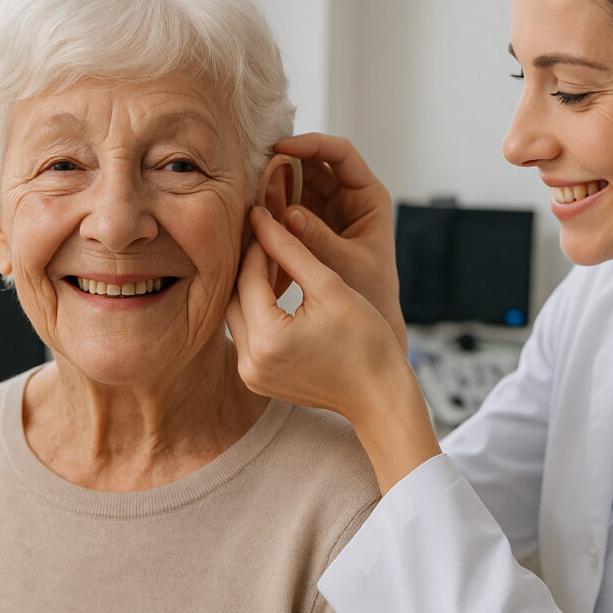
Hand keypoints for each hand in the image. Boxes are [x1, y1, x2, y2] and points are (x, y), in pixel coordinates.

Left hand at [228, 207, 439, 492]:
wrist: (379, 394)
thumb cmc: (366, 340)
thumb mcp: (329, 286)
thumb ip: (290, 251)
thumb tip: (260, 219)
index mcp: (267, 339)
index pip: (247, 278)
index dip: (256, 245)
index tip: (263, 218)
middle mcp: (250, 362)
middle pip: (234, 298)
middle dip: (248, 266)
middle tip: (265, 237)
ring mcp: (251, 375)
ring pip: (236, 316)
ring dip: (250, 288)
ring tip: (271, 261)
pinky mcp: (257, 381)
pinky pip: (247, 336)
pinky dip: (256, 312)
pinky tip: (274, 291)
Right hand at [273, 133, 406, 350]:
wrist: (370, 322)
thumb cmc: (371, 293)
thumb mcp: (346, 264)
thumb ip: (318, 238)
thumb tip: (289, 213)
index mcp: (368, 197)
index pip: (340, 154)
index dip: (311, 144)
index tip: (281, 148)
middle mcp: (347, 198)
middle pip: (312, 166)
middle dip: (284, 167)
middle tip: (255, 177)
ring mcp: (327, 212)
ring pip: (295, 186)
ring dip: (273, 190)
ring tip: (253, 202)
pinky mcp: (309, 229)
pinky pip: (286, 209)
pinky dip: (271, 212)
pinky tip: (256, 220)